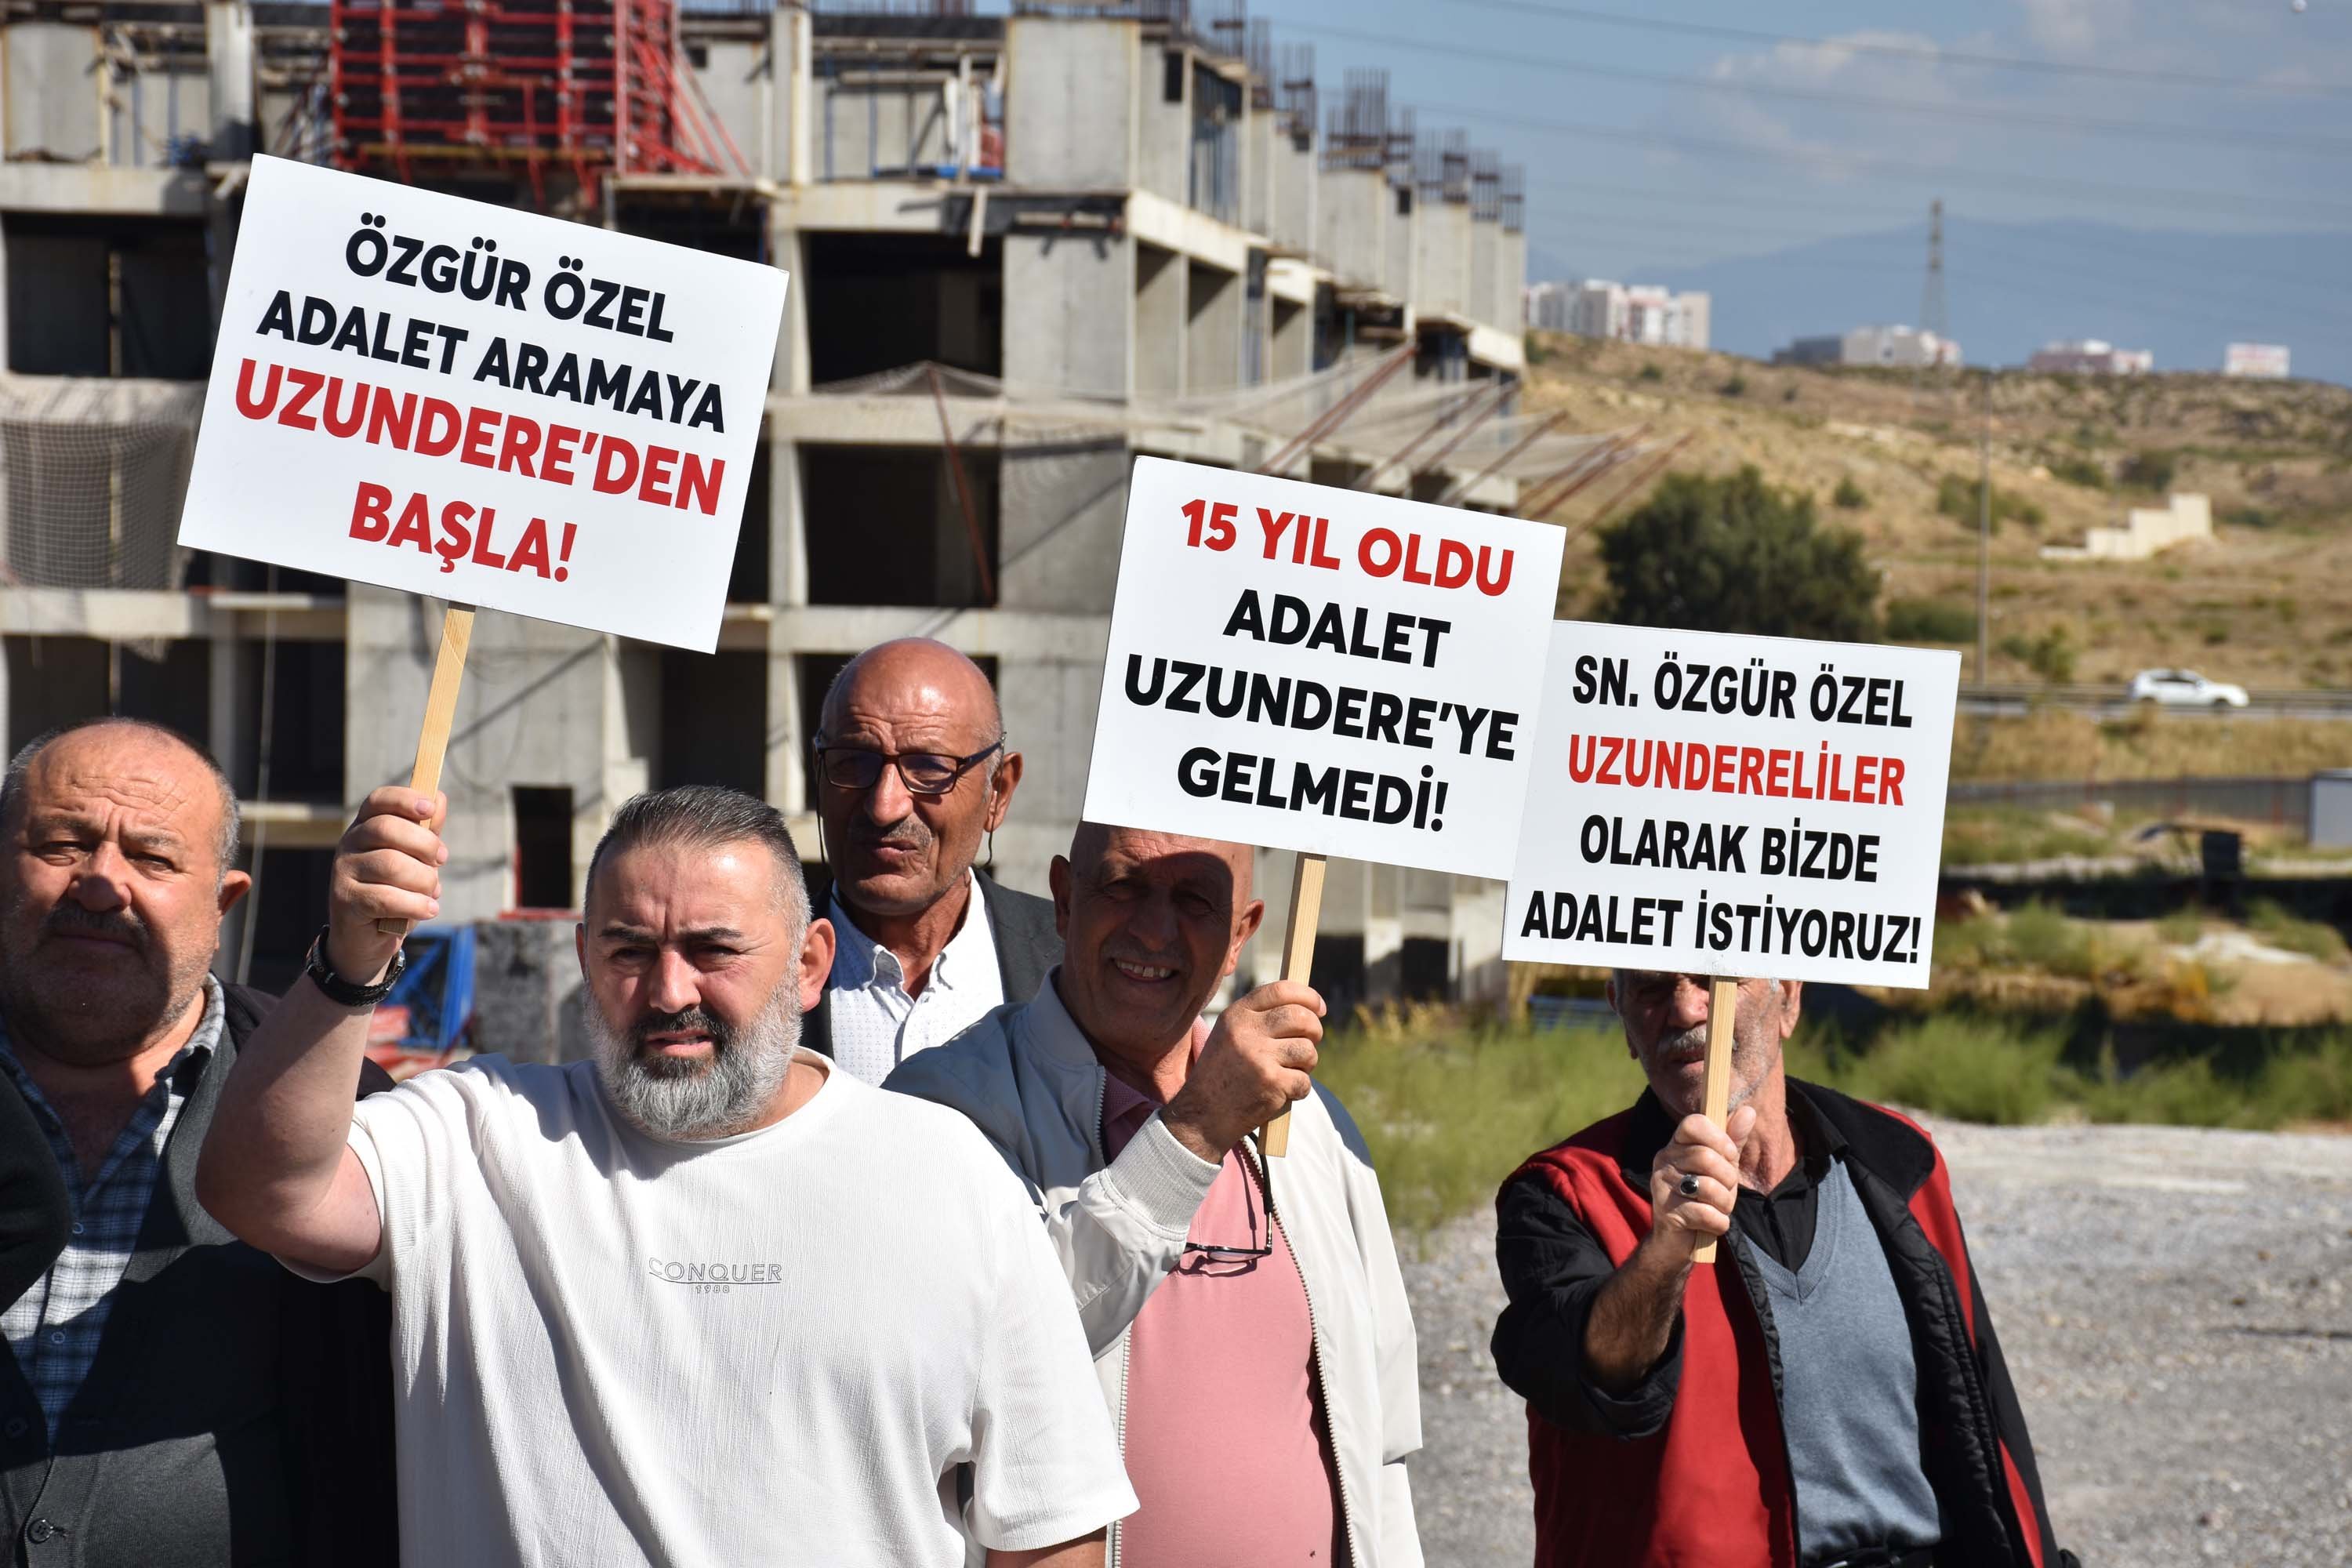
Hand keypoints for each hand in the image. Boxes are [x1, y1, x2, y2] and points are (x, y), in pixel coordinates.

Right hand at [325, 788, 447, 985]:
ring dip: (424, 880)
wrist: (367, 939)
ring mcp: (343, 872)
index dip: (405, 799)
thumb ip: (425, 831)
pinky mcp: (345, 900)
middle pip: (387, 829)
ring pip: (391, 865)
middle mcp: (349, 844)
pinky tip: (429, 909)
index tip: (430, 809)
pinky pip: (387, 898)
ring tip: (432, 893)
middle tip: (441, 860)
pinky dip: (415, 905)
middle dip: (424, 844)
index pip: (379, 800)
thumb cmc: (395, 892)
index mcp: (365, 827)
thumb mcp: (414, 860)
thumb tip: (438, 797)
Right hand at [1160, 981, 1324, 1161]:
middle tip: (1311, 1042)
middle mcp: (1246, 1032)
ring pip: (1308, 1049)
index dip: (1307, 996)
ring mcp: (1260, 1058)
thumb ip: (1260, 1018)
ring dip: (1307, 1063)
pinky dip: (1300, 1088)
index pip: (1280, 989)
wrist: (1203, 1115)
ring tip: (1291, 1070)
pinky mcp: (1272, 1083)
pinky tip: (1283, 1092)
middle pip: (1301, 1017)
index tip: (1319, 1007)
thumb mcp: (1229, 1035)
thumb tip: (1308, 1006)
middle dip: (1314, 1030)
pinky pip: (1305, 1080)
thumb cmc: (1223, 1073)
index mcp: (1236, 1015)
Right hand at [1644, 1104, 1757, 1262]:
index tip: (1729, 1154)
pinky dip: (1718, 1223)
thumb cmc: (1703, 1199)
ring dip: (1725, 1203)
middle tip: (1726, 1190)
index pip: (1693, 1123)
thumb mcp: (1722, 1168)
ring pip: (1708, 1187)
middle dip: (1728, 1178)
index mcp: (1676, 1145)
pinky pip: (1706, 1214)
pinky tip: (1711, 1224)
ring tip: (1718, 1209)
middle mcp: (1663, 1161)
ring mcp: (1661, 1187)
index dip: (1718, 1137)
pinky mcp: (1667, 1214)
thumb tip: (1749, 1110)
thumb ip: (1733, 1141)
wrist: (1677, 1242)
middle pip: (1706, 1156)